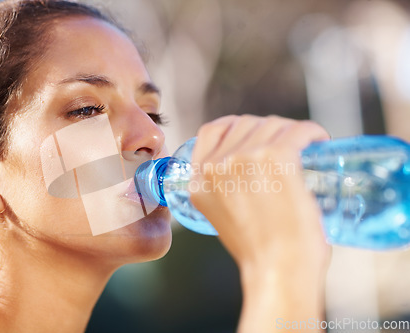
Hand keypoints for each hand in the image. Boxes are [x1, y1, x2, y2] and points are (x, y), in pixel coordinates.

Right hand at [189, 114, 330, 331]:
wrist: (278, 271)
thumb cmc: (258, 252)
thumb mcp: (222, 217)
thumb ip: (224, 190)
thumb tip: (245, 174)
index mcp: (198, 180)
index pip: (212, 130)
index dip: (237, 127)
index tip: (256, 134)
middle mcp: (216, 165)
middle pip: (246, 123)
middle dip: (269, 130)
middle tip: (289, 146)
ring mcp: (244, 158)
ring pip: (273, 124)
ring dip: (292, 132)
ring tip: (307, 148)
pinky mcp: (276, 157)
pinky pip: (298, 130)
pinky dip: (312, 132)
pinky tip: (318, 141)